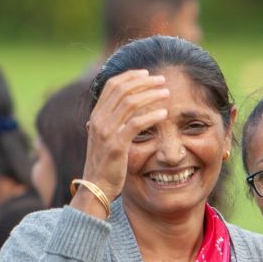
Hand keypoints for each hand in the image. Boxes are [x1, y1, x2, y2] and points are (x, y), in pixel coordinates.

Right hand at [80, 71, 170, 206]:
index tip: (147, 74)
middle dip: (144, 81)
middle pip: (122, 89)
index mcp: (95, 115)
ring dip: (151, 94)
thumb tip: (125, 108)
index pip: (112, 85)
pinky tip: (164, 114)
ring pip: (130, 102)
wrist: (95, 188)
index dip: (130, 76)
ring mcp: (106, 132)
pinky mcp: (116, 146)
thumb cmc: (104, 164)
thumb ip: (112, 122)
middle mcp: (98, 120)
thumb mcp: (104, 138)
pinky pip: (136, 124)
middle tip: (162, 80)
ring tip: (167, 93)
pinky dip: (151, 116)